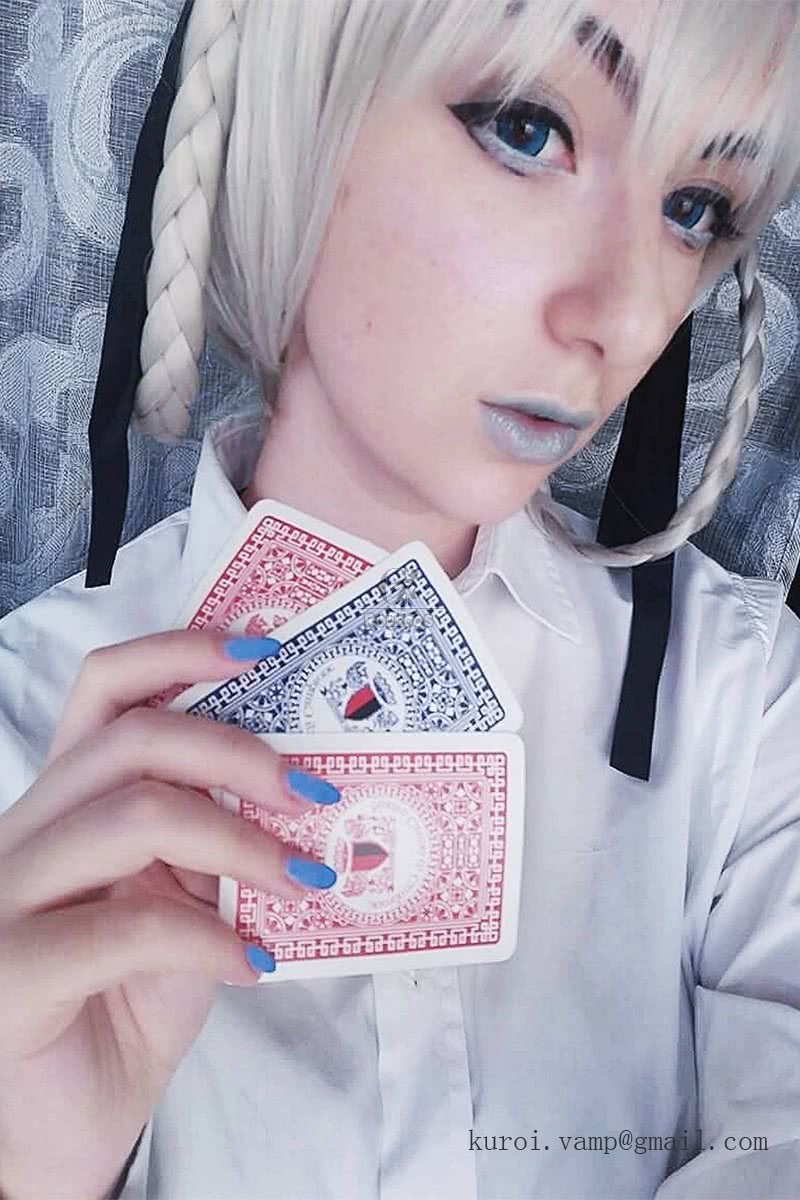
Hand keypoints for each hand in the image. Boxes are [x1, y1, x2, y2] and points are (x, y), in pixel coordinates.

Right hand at [0, 631, 337, 1199]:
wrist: (65, 1128)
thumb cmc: (128, 1003)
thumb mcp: (186, 902)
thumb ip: (218, 839)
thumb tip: (307, 788)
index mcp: (70, 799)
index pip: (108, 688)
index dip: (183, 651)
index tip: (266, 651)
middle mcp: (30, 831)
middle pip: (135, 738)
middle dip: (242, 754)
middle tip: (316, 797)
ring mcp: (8, 898)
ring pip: (135, 814)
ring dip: (243, 843)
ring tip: (303, 884)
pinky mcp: (11, 971)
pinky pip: (126, 926)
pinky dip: (209, 938)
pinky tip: (251, 963)